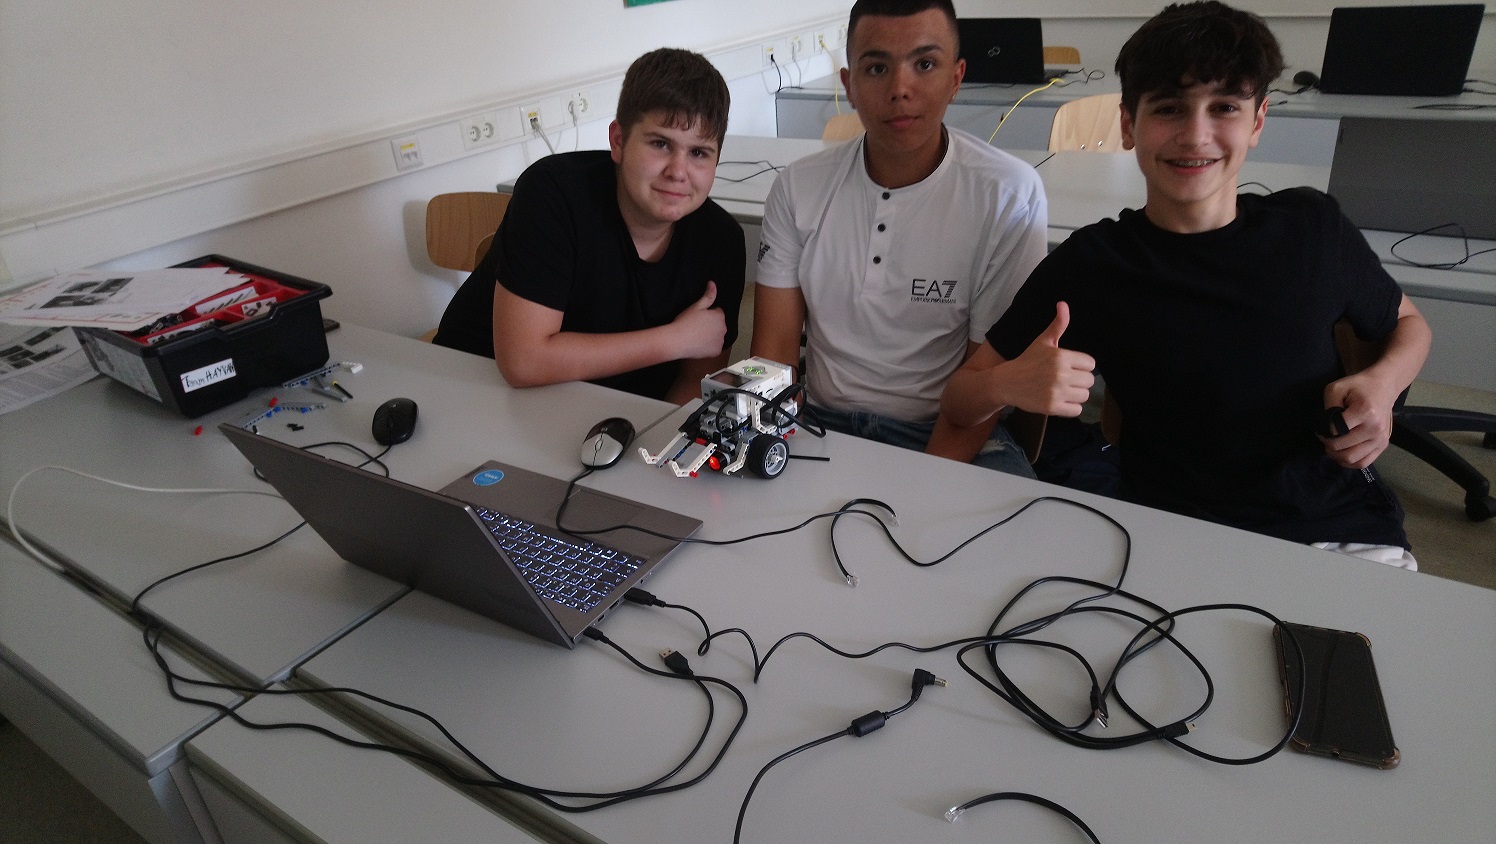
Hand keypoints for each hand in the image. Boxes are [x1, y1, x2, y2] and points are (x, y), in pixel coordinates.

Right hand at [670, 281, 727, 358]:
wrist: (677, 341)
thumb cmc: (685, 321)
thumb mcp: (696, 306)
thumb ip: (708, 295)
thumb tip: (713, 283)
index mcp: (720, 316)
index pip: (717, 313)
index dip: (707, 315)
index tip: (698, 318)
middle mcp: (724, 328)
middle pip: (719, 325)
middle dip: (711, 325)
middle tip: (696, 327)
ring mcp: (720, 341)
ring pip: (717, 337)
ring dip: (711, 336)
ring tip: (697, 336)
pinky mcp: (716, 351)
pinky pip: (715, 348)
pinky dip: (709, 347)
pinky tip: (699, 345)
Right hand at [1004, 302, 1094, 416]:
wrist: (1006, 382)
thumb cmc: (1028, 360)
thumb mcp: (1043, 341)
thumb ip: (1058, 325)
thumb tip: (1063, 303)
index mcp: (1061, 356)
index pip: (1091, 364)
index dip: (1081, 365)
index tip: (1068, 367)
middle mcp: (1060, 374)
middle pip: (1090, 380)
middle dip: (1079, 380)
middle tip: (1065, 380)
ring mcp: (1056, 392)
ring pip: (1084, 396)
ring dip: (1076, 394)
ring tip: (1062, 390)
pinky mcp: (1052, 407)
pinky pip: (1077, 410)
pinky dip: (1071, 407)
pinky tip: (1060, 400)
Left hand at [1321, 372, 1397, 468]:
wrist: (1384, 386)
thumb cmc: (1358, 386)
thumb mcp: (1336, 389)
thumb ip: (1327, 408)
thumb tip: (1324, 428)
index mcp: (1365, 412)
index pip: (1335, 431)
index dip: (1323, 430)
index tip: (1322, 425)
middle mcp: (1375, 428)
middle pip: (1341, 447)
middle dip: (1327, 443)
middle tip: (1325, 435)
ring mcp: (1381, 439)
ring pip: (1351, 459)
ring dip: (1336, 455)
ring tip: (1333, 444)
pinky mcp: (1383, 445)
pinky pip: (1363, 463)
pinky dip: (1349, 462)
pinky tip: (1342, 452)